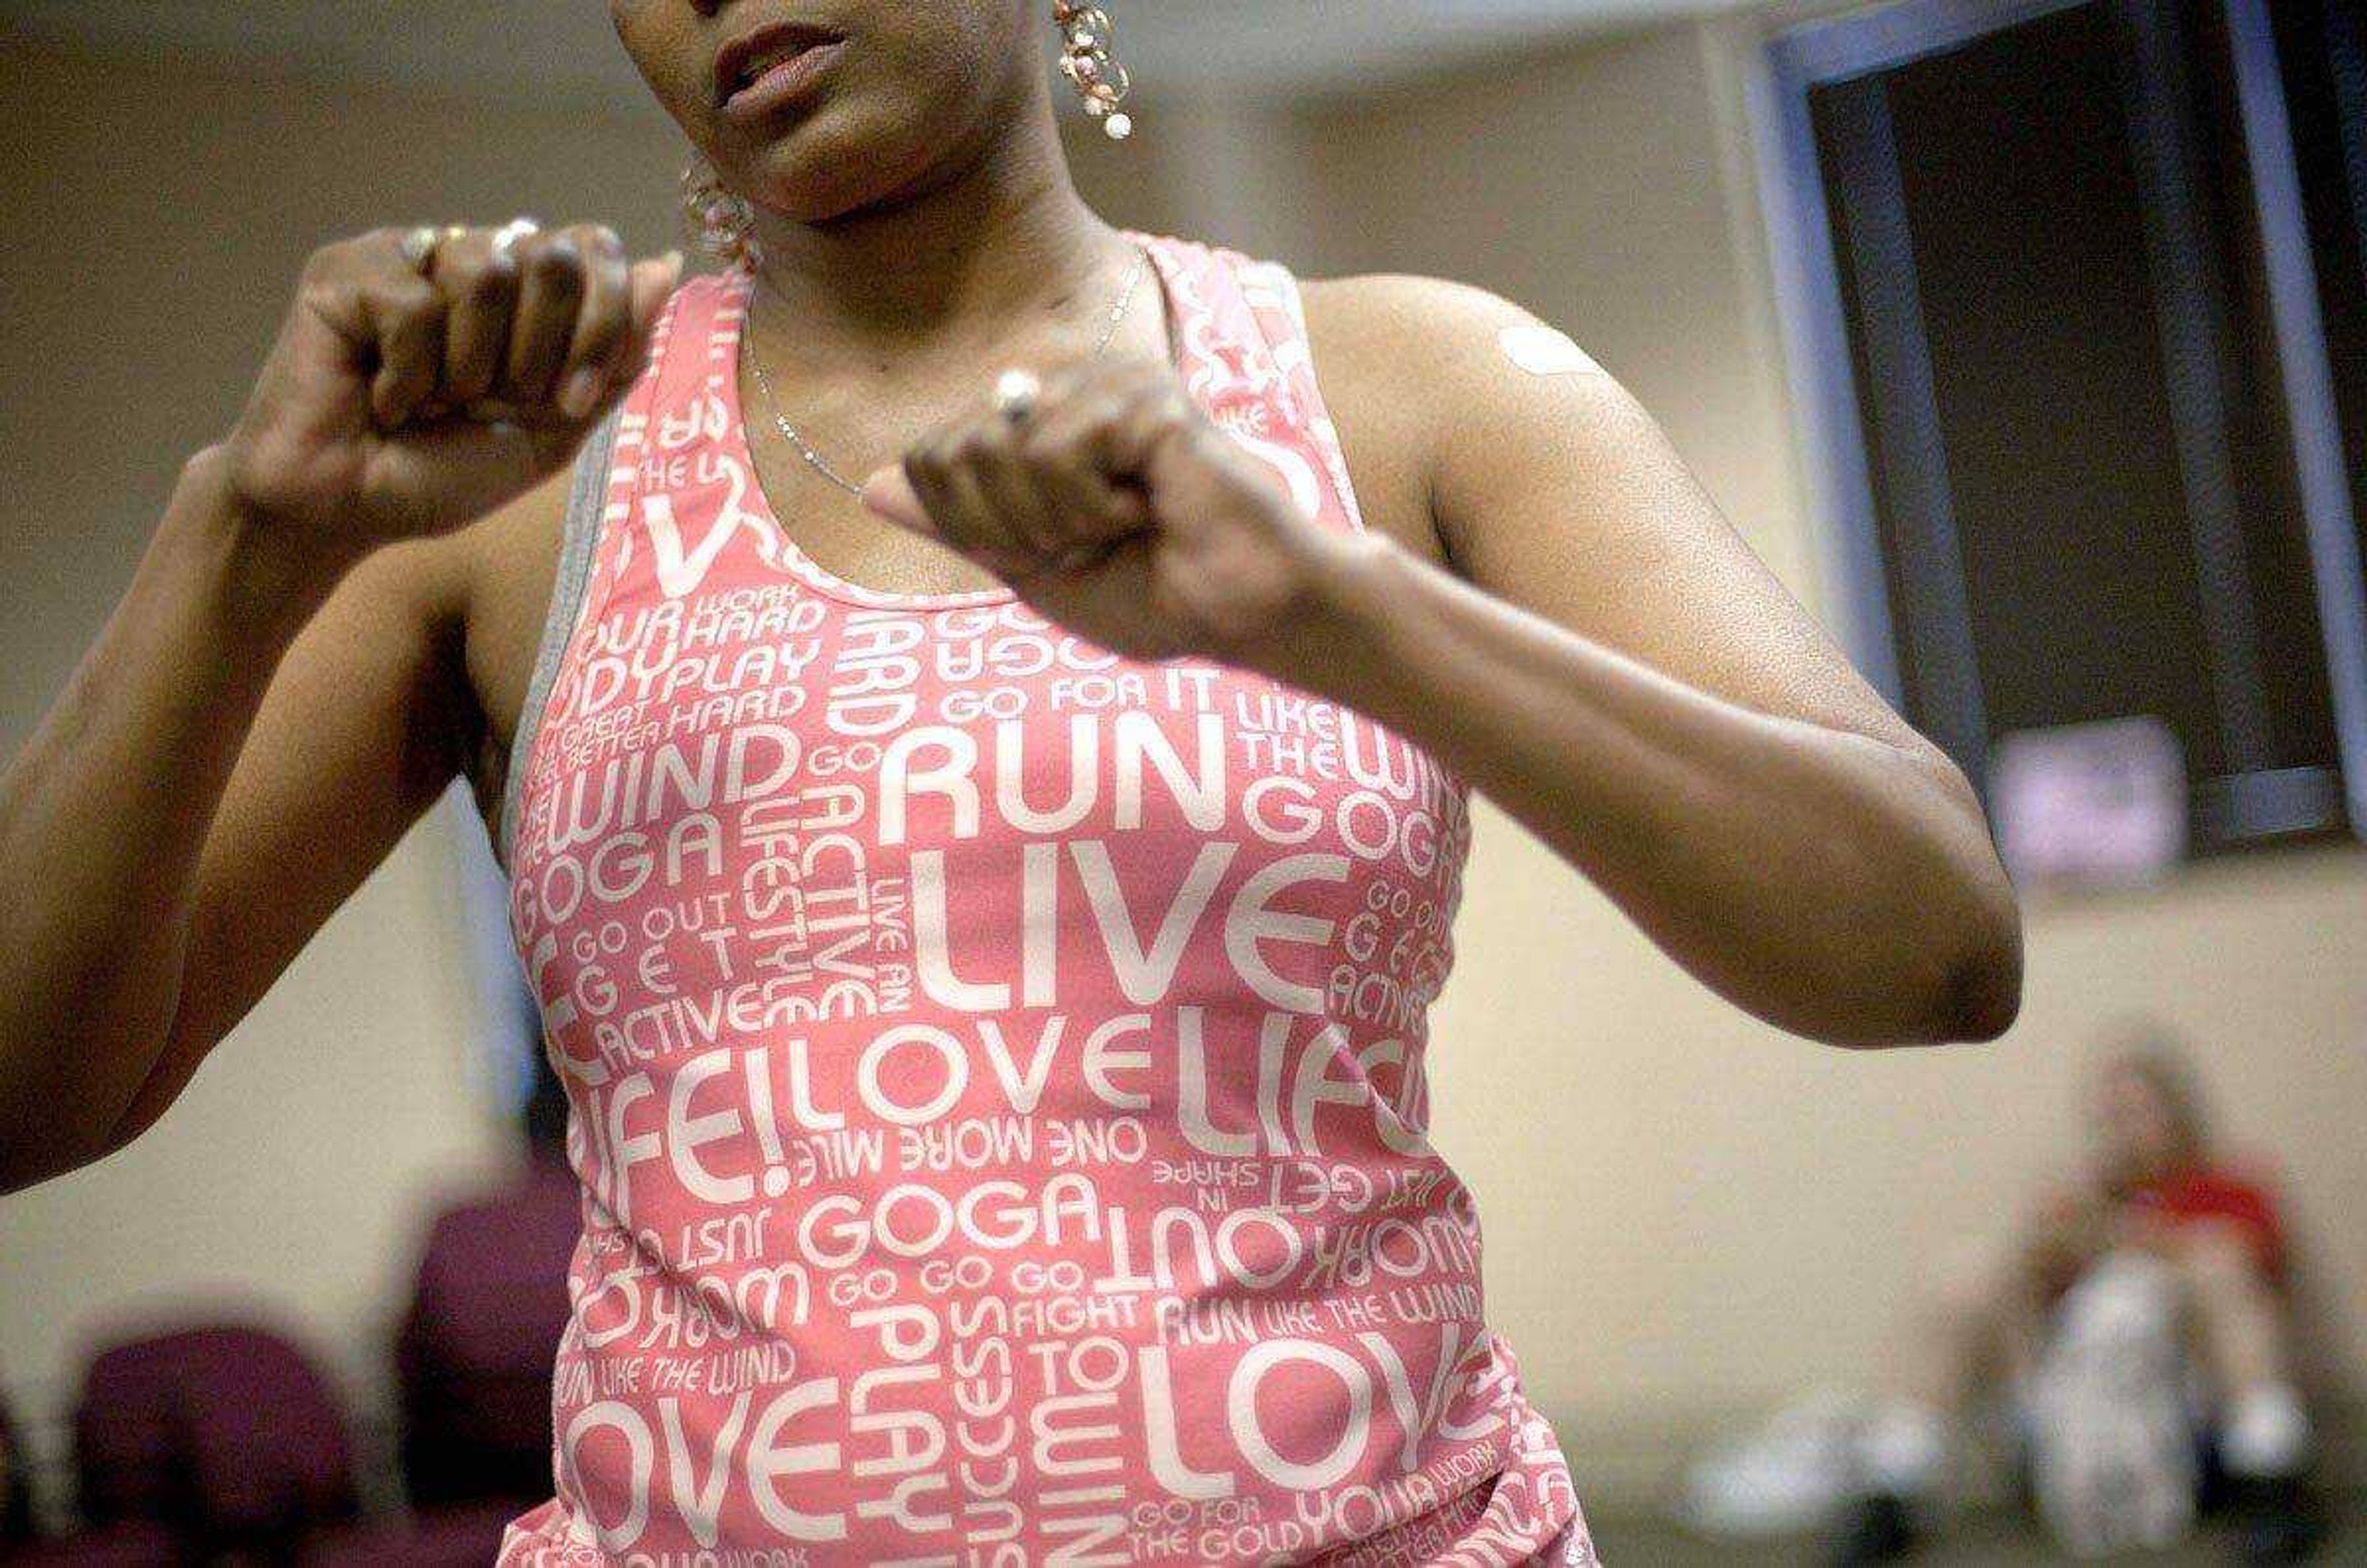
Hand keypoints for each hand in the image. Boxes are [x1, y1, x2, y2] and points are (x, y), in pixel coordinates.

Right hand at [221, 220, 681, 573]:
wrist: (352, 511)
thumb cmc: (445, 472)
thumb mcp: (556, 428)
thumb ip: (614, 355)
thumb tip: (666, 264)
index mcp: (527, 291)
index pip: (595, 249)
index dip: (598, 326)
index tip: (563, 399)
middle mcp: (472, 257)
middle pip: (552, 254)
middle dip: (538, 351)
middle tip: (489, 403)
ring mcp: (409, 255)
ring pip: (487, 270)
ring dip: (470, 365)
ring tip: (433, 401)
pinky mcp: (347, 269)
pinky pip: (413, 301)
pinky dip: (408, 374)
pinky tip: (383, 398)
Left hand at [858, 358, 1353, 665]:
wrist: (1241, 613)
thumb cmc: (1155, 594)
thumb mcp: (1032, 570)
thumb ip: (958, 526)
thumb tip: (870, 486)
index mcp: (1038, 423)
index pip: (932, 459)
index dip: (973, 529)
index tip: (1049, 553)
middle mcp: (1066, 391)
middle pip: (956, 452)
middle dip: (1012, 528)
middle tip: (1089, 541)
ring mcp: (1106, 385)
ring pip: (1006, 452)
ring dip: (1059, 521)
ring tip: (1125, 523)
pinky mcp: (1144, 397)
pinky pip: (1061, 452)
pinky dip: (1096, 508)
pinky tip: (1148, 508)